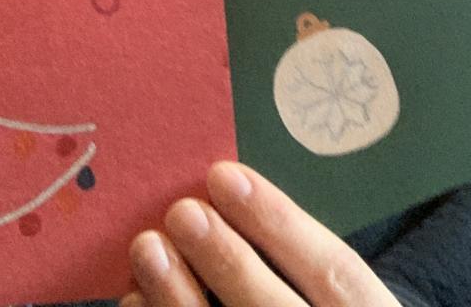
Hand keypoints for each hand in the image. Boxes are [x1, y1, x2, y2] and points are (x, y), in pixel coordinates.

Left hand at [122, 162, 401, 306]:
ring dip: (180, 297)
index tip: (224, 176)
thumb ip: (299, 260)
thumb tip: (227, 192)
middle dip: (226, 259)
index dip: (279, 222)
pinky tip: (136, 300)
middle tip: (181, 211)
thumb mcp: (333, 294)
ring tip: (147, 247)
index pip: (334, 272)